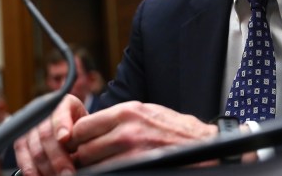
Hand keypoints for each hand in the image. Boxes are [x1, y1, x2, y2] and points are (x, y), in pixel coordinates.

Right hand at [14, 94, 87, 175]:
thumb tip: (83, 153)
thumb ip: (83, 135)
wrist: (73, 131)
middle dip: (57, 158)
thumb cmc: (84, 131)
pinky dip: (30, 169)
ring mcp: (30, 124)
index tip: (65, 138)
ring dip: (46, 168)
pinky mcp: (20, 139)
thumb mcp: (88, 128)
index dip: (61, 125)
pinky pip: (22, 155)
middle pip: (46, 135)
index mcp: (65, 102)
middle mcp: (44, 110)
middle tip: (68, 174)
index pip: (60, 113)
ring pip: (34, 148)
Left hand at [68, 101, 218, 168]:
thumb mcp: (146, 112)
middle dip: (83, 156)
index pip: (82, 127)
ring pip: (93, 166)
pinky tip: (115, 170)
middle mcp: (126, 131)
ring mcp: (131, 154)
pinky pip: (109, 174)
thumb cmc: (175, 129)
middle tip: (90, 160)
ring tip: (105, 165)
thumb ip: (118, 118)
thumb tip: (91, 127)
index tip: (81, 144)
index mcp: (126, 112)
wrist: (204, 147)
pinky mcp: (138, 169)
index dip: (78, 138)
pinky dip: (107, 173)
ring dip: (94, 168)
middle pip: (83, 149)